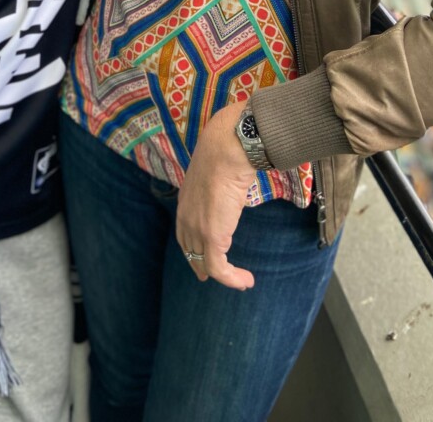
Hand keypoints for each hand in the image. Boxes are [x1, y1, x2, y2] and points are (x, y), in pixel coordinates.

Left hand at [175, 102, 256, 290]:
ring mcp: (197, 228)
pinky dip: (233, 279)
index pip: (185, 233)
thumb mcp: (216, 173)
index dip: (193, 249)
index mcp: (185, 202)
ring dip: (226, 277)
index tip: (203, 258)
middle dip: (201, 266)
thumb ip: (218, 184)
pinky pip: (219, 268)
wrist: (225, 150)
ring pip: (206, 264)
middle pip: (190, 251)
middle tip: (215, 276)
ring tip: (243, 282)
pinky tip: (247, 280)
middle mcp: (186, 217)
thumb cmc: (226, 154)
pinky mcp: (212, 237)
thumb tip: (233, 180)